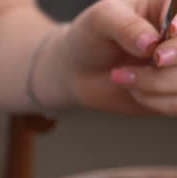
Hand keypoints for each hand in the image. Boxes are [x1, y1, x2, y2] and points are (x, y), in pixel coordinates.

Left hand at [59, 0, 176, 114]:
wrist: (77, 70)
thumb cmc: (91, 36)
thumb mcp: (101, 19)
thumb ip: (126, 26)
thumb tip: (150, 42)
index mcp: (173, 8)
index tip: (171, 30)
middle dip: (174, 59)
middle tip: (153, 59)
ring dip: (157, 84)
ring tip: (121, 76)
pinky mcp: (174, 93)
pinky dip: (159, 102)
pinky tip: (135, 92)